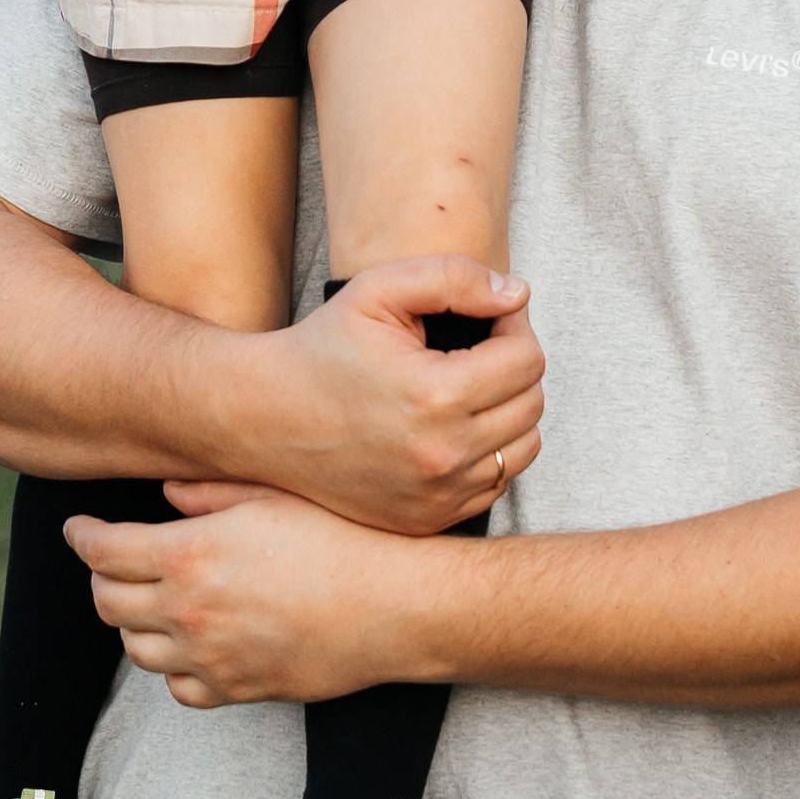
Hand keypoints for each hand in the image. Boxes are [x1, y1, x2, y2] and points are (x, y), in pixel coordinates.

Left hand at [67, 483, 448, 708]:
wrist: (393, 605)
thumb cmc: (338, 535)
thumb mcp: (269, 493)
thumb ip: (206, 490)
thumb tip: (164, 492)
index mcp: (189, 555)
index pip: (104, 552)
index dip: (82, 537)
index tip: (78, 529)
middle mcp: (189, 612)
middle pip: (109, 602)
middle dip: (102, 576)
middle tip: (112, 558)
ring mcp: (211, 659)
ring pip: (138, 650)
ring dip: (134, 621)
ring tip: (152, 597)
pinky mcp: (238, 690)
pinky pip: (180, 689)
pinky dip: (173, 666)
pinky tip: (191, 641)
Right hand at [241, 257, 543, 531]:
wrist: (267, 419)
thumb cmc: (323, 347)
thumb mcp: (379, 289)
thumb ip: (455, 278)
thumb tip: (517, 295)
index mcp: (436, 396)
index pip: (528, 359)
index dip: (512, 327)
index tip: (485, 319)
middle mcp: (444, 456)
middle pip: (531, 404)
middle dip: (513, 367)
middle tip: (474, 348)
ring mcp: (437, 497)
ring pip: (523, 447)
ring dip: (507, 412)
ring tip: (464, 386)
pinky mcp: (429, 520)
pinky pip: (496, 483)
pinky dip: (487, 452)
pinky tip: (451, 426)